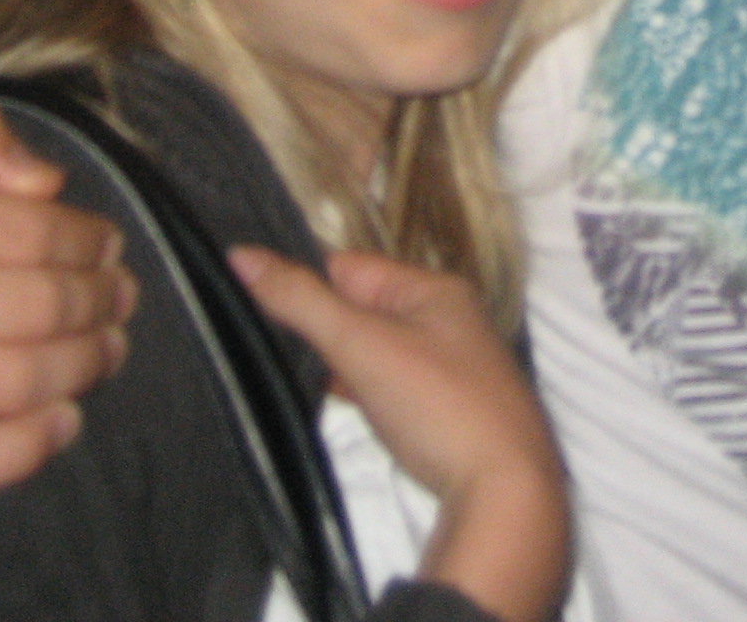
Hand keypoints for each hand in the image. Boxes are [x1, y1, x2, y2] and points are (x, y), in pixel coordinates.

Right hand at [0, 89, 135, 498]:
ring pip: (8, 386)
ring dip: (82, 368)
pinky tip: (63, 421)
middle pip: (27, 309)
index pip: (22, 229)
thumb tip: (47, 181)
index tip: (105, 241)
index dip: (85, 238)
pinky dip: (29, 449)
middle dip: (96, 301)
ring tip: (106, 348)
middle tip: (118, 296)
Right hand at [233, 246, 570, 621]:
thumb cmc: (436, 405)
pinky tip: (337, 405)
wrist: (505, 493)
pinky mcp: (449, 412)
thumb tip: (241, 254)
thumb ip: (301, 301)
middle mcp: (450, 321)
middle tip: (260, 341)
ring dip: (339, 362)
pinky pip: (391, 386)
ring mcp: (453, 368)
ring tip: (287, 372)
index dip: (304, 283)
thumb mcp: (361, 345)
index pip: (351, 267)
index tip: (250, 301)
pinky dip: (363, 392)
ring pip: (376, 350)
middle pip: (363, 308)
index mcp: (436, 290)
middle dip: (320, 326)